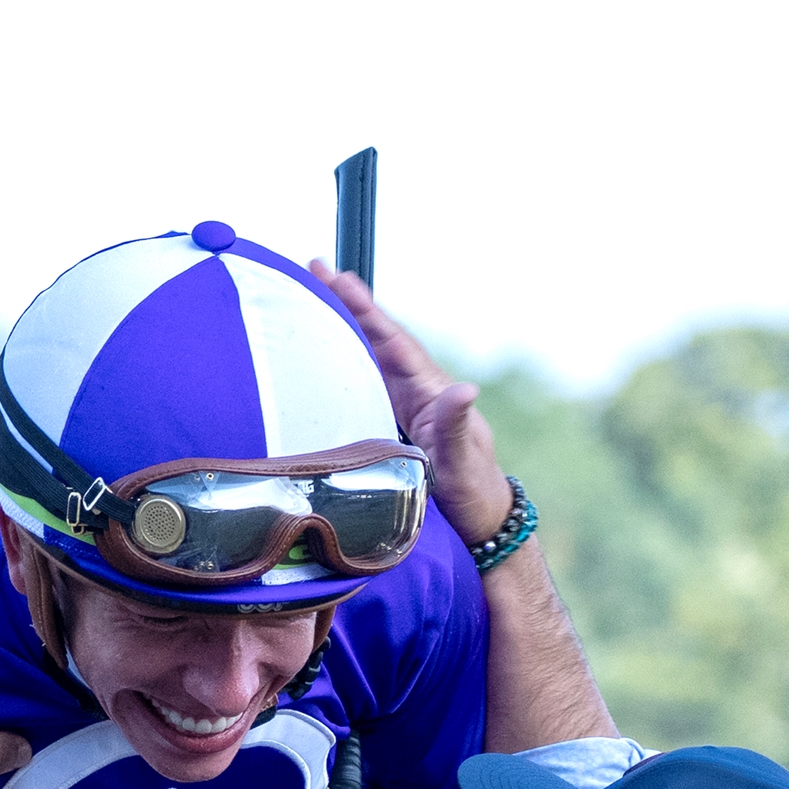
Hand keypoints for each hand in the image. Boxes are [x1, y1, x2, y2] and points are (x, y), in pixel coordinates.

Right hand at [307, 260, 511, 548]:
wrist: (479, 519)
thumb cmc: (473, 491)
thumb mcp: (462, 462)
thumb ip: (458, 426)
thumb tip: (464, 388)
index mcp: (431, 391)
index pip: (393, 341)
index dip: (365, 309)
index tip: (337, 277)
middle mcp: (417, 389)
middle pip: (376, 337)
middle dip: (346, 303)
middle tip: (313, 269)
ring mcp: (405, 403)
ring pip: (368, 356)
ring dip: (340, 327)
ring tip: (308, 298)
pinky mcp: (393, 420)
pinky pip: (363, 382)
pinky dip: (341, 361)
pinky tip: (319, 354)